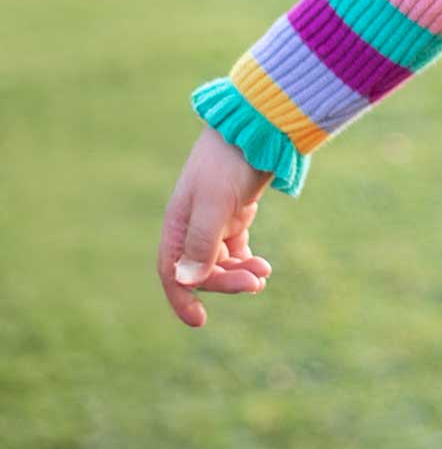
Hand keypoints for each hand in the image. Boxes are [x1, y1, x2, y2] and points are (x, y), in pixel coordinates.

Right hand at [158, 127, 274, 328]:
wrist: (258, 127)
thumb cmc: (231, 162)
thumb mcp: (214, 204)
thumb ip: (201, 242)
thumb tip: (185, 281)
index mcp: (177, 222)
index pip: (172, 270)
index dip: (181, 297)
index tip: (199, 321)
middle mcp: (191, 224)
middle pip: (202, 269)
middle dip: (226, 282)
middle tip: (256, 284)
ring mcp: (214, 219)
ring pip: (221, 261)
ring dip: (239, 273)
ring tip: (263, 274)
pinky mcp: (235, 213)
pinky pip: (235, 249)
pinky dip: (246, 261)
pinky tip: (262, 268)